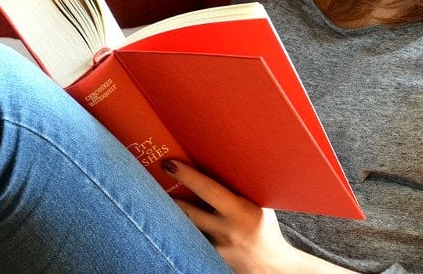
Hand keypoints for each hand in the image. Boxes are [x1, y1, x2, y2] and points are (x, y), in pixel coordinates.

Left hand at [163, 160, 354, 272]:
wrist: (272, 267)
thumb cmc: (265, 229)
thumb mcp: (259, 205)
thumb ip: (240, 189)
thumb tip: (219, 160)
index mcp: (242, 211)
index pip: (209, 190)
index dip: (187, 175)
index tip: (169, 163)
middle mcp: (227, 230)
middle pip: (188, 210)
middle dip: (167, 194)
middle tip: (151, 178)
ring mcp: (216, 247)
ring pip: (184, 227)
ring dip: (169, 214)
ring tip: (153, 199)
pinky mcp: (209, 259)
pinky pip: (190, 240)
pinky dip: (179, 231)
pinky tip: (168, 223)